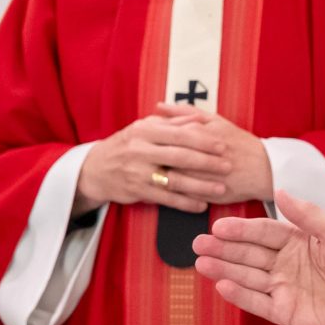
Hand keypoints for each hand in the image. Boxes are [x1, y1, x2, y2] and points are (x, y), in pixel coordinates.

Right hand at [76, 109, 232, 214]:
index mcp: (145, 130)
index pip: (179, 134)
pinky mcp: (137, 191)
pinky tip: (201, 204)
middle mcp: (141, 150)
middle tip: (228, 166)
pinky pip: (166, 198)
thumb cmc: (128, 144)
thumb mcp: (145, 127)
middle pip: (180, 157)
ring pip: (174, 180)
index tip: (222, 145)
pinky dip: (185, 202)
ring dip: (200, 186)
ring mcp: (138, 172)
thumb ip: (172, 122)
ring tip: (221, 188)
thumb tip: (200, 119)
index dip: (203, 140)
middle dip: (207, 162)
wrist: (96, 168)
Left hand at [148, 103, 272, 203]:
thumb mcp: (214, 120)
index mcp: (201, 133)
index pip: (166, 136)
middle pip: (167, 157)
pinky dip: (173, 193)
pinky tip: (165, 190)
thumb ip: (185, 112)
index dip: (151, 141)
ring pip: (174, 177)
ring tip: (152, 175)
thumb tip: (158, 105)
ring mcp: (207, 174)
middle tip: (141, 161)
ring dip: (160, 178)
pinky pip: (185, 195)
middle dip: (152, 160)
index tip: (142, 143)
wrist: (262, 167)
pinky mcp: (211, 192)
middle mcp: (203, 153)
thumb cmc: (236, 141)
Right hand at [192, 191, 324, 324]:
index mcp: (296, 241)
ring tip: (202, 262)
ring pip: (247, 277)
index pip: (262, 233)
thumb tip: (279, 190)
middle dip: (224, 248)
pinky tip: (222, 284)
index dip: (241, 229)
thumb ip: (306, 213)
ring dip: (224, 269)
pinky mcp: (284, 312)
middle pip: (248, 254)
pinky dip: (239, 295)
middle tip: (199, 242)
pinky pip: (257, 303)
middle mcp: (285, 264)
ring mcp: (283, 288)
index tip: (219, 225)